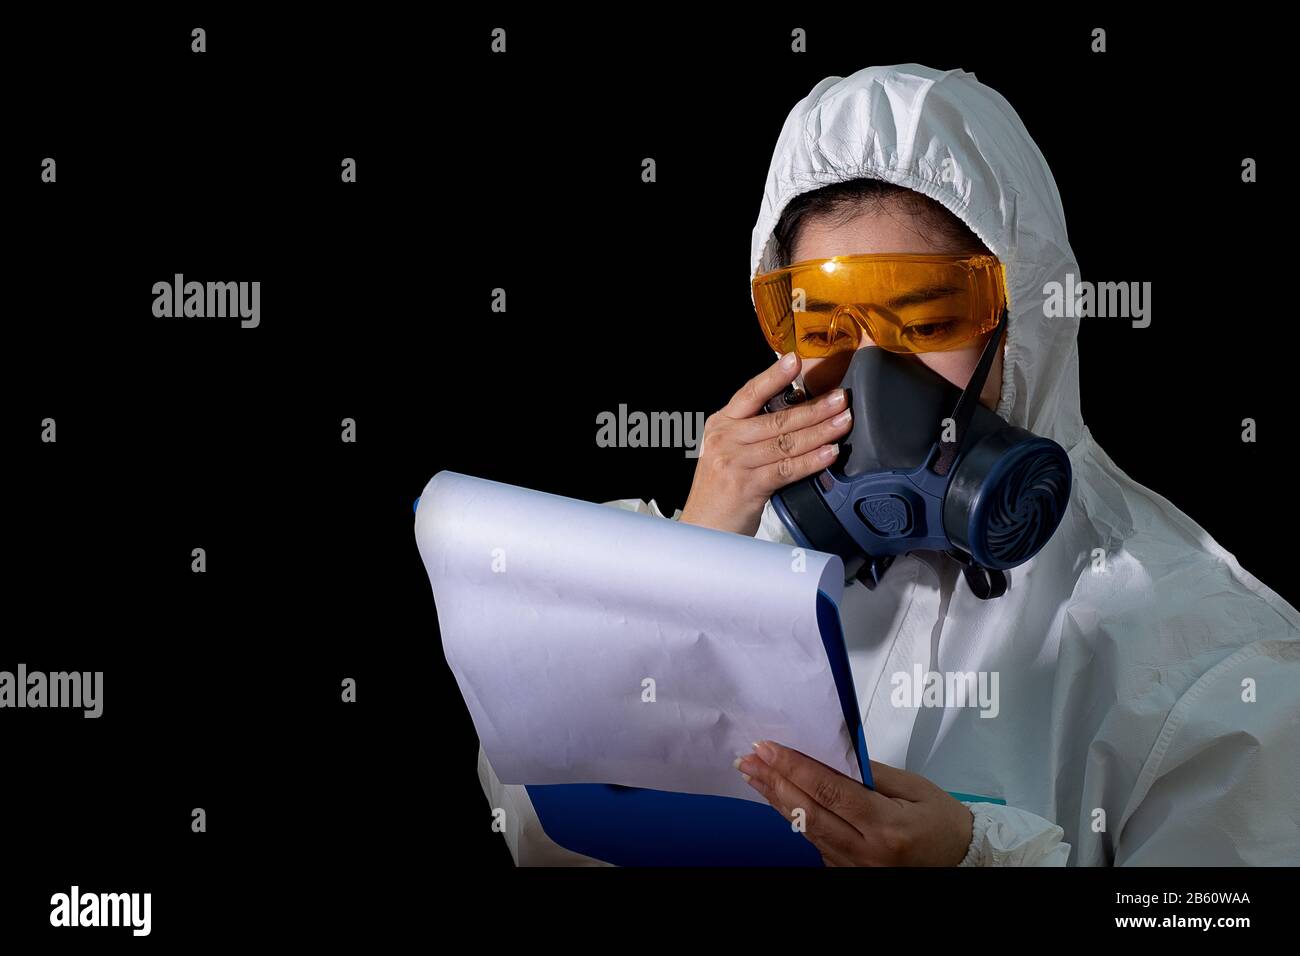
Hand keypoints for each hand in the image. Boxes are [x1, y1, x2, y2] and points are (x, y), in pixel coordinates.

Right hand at [679, 352, 851, 535]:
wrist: (703, 530)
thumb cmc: (720, 494)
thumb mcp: (729, 454)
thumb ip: (753, 435)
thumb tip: (798, 417)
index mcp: (721, 425)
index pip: (750, 393)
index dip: (774, 376)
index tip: (796, 360)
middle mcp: (725, 439)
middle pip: (776, 418)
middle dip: (814, 408)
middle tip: (841, 398)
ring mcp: (734, 462)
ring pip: (786, 442)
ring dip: (820, 432)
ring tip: (843, 422)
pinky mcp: (746, 485)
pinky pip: (786, 468)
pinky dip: (811, 461)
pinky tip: (829, 453)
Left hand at [736, 740, 973, 865]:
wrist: (963, 861)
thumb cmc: (943, 821)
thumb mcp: (915, 787)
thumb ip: (871, 773)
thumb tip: (832, 754)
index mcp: (886, 826)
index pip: (829, 791)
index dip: (794, 767)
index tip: (768, 746)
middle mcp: (866, 852)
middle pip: (808, 814)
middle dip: (773, 783)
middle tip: (748, 758)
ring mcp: (855, 868)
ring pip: (806, 831)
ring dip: (777, 800)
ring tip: (754, 774)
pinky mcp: (849, 874)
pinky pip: (817, 844)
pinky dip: (796, 819)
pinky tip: (780, 800)